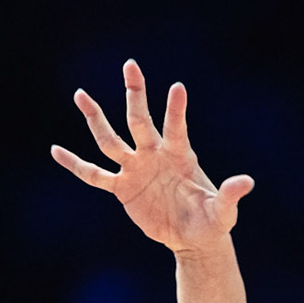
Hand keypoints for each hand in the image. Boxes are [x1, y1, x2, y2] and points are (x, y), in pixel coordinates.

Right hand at [51, 60, 253, 255]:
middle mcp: (154, 155)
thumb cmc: (211, 220)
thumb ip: (231, 195)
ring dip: (96, 118)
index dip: (176, 110)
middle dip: (134, 94)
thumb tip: (247, 182)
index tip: (177, 88)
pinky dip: (75, 164)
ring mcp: (135, 169)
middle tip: (130, 66)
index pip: (176, 127)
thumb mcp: (223, 211)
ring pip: (111, 140)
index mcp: (179, 155)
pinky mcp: (122, 188)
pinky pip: (94, 175)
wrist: (194, 236)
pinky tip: (56, 151)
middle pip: (139, 120)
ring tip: (80, 94)